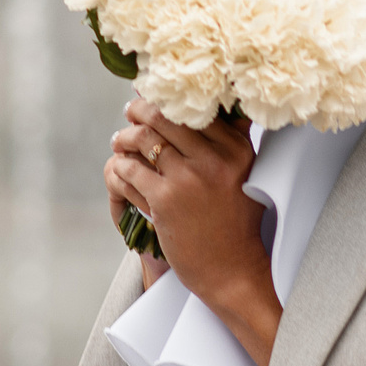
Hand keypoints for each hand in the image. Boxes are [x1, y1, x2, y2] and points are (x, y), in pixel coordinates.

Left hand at [105, 100, 282, 365]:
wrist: (231, 271)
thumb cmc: (235, 222)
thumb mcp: (245, 175)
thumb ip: (233, 140)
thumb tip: (218, 101)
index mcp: (237, 148)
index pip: (196, 108)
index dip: (168, 97)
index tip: (154, 94)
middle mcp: (215, 159)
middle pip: (165, 116)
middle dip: (140, 110)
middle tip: (130, 110)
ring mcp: (188, 178)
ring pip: (143, 140)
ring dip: (125, 137)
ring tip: (120, 140)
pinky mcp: (164, 200)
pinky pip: (130, 170)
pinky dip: (120, 166)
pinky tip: (119, 168)